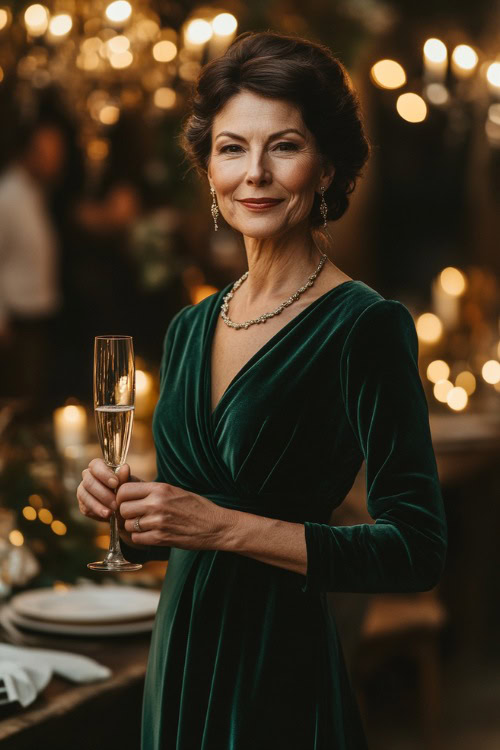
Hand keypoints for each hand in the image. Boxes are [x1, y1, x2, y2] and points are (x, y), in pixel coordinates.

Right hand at [77, 459, 142, 547]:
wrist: (126, 507)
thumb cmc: (126, 489)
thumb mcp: (128, 483)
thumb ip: (125, 476)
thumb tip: (124, 467)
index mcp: (98, 467)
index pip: (95, 465)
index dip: (104, 474)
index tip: (115, 483)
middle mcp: (88, 477)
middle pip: (89, 481)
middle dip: (103, 493)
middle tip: (116, 502)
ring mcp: (83, 491)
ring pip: (85, 495)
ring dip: (100, 504)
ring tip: (113, 510)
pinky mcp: (83, 505)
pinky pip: (86, 507)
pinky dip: (97, 511)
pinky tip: (107, 515)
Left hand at [116, 481, 233, 550]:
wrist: (215, 526)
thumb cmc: (195, 506)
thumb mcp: (174, 490)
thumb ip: (151, 489)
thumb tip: (125, 485)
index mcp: (160, 488)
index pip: (124, 490)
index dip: (121, 497)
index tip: (127, 501)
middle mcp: (157, 503)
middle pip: (122, 508)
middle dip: (126, 513)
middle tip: (135, 515)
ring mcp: (158, 522)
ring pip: (128, 525)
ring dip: (132, 526)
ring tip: (145, 524)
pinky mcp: (160, 538)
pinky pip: (136, 538)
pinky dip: (140, 537)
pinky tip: (150, 534)